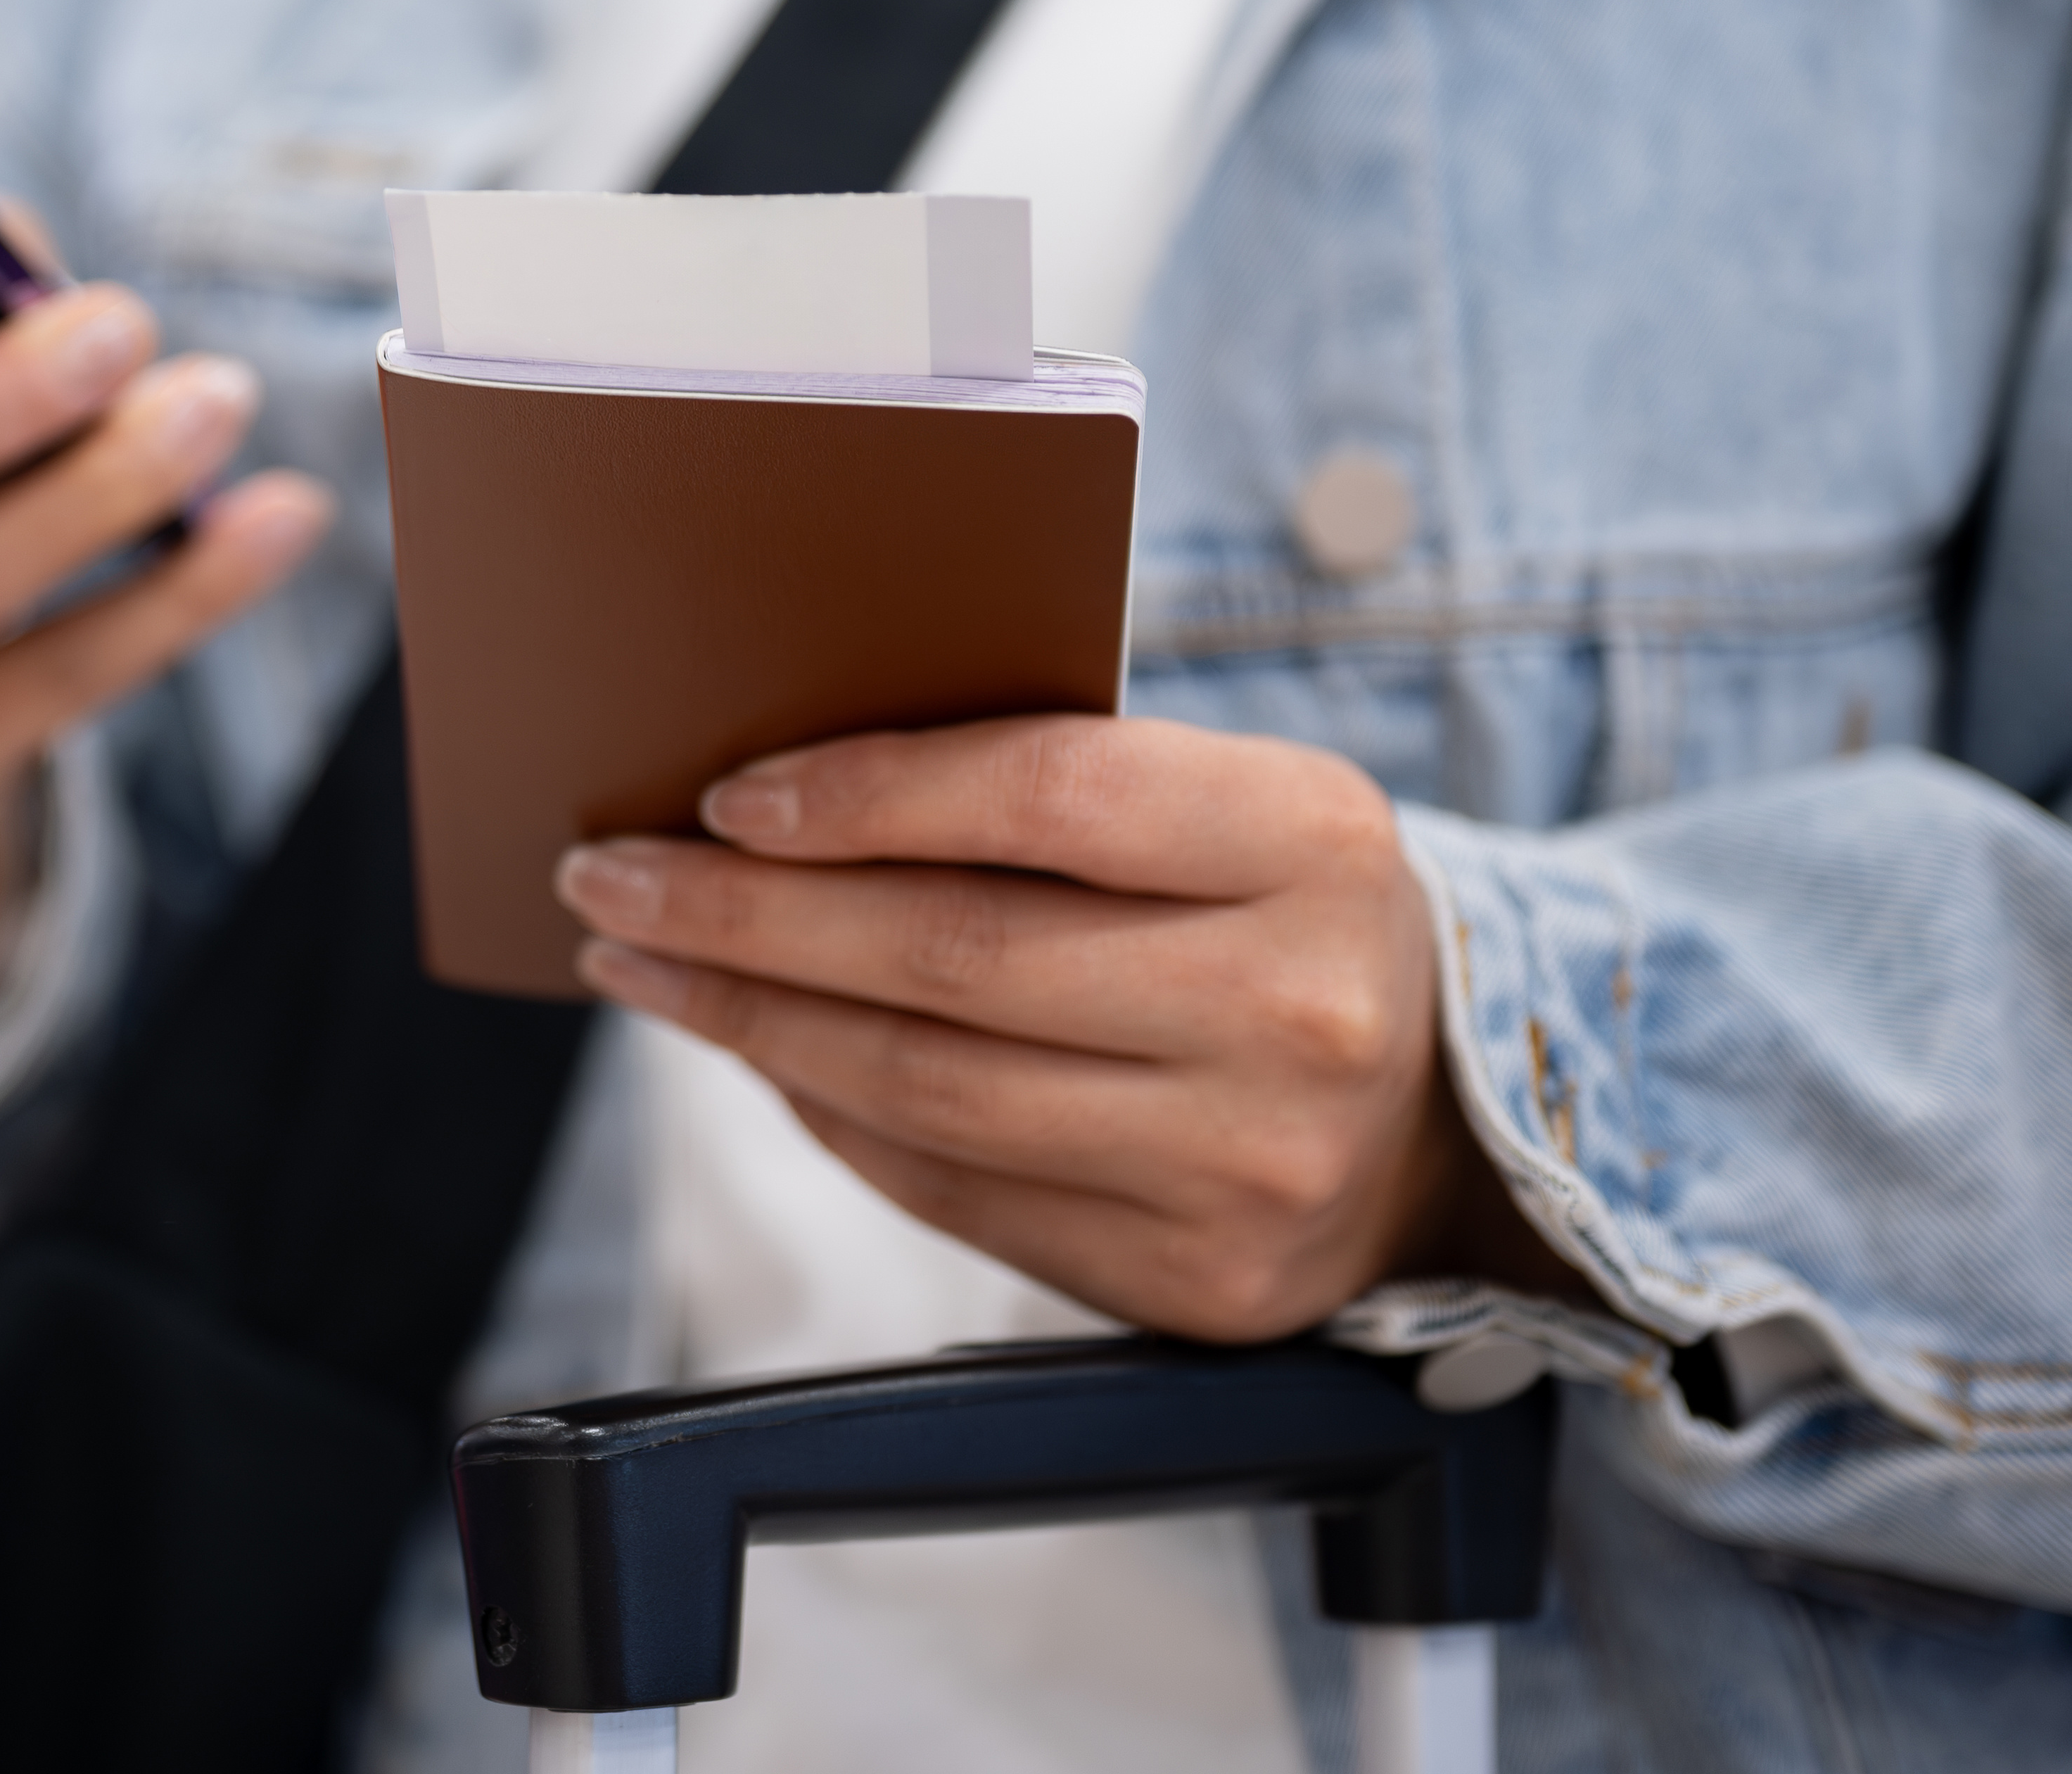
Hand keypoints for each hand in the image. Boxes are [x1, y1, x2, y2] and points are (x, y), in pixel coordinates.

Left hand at [554, 715, 1564, 1341]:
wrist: (1459, 1107)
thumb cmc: (1285, 909)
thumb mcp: (1229, 802)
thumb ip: (1052, 786)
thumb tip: (776, 795)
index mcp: (1312, 839)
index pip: (1046, 794)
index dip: (864, 794)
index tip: (721, 795)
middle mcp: (1297, 1009)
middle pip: (954, 959)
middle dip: (744, 917)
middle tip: (612, 879)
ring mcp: (1253, 1166)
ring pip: (930, 1091)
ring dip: (752, 1027)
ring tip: (646, 968)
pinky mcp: (1202, 1286)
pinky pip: (957, 1191)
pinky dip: (834, 1117)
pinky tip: (762, 1058)